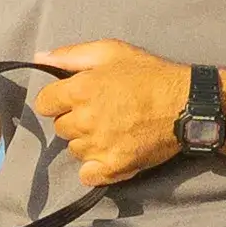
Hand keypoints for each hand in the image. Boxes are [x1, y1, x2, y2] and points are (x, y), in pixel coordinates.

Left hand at [28, 40, 193, 188]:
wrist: (186, 104)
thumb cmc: (150, 74)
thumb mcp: (111, 51)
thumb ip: (71, 55)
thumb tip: (39, 57)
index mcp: (80, 90)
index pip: (43, 103)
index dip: (57, 99)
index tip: (73, 98)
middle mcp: (84, 121)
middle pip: (60, 127)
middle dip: (74, 119)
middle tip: (100, 112)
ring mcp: (99, 146)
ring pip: (75, 149)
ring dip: (86, 142)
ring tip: (110, 130)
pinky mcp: (114, 167)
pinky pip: (88, 175)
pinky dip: (94, 167)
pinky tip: (109, 153)